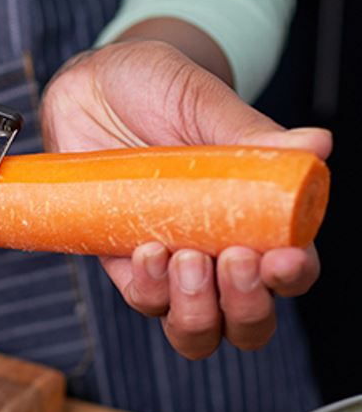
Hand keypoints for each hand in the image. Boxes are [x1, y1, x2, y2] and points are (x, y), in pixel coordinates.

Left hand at [40, 40, 331, 358]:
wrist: (92, 83)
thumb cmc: (157, 88)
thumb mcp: (203, 103)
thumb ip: (252, 132)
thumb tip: (319, 144)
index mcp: (258, 217)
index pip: (291, 269)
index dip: (291, 275)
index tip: (280, 257)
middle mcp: (218, 251)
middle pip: (247, 320)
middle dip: (245, 305)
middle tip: (231, 259)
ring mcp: (170, 262)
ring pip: (195, 327)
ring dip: (196, 309)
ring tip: (184, 258)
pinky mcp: (122, 260)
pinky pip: (141, 298)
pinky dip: (148, 289)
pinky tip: (147, 252)